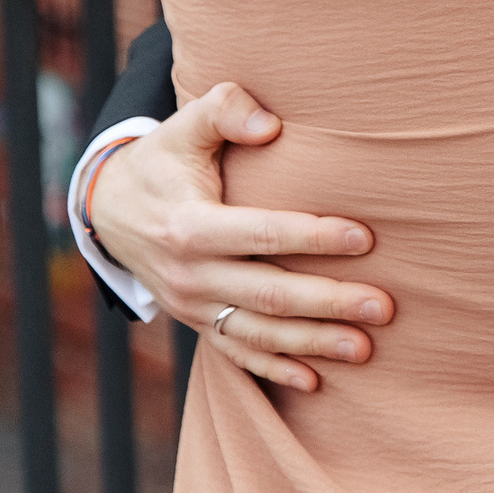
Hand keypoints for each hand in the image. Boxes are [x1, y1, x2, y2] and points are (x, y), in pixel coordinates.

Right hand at [87, 82, 394, 392]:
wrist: (109, 209)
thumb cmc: (163, 160)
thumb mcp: (183, 126)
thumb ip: (225, 110)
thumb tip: (270, 125)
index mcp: (190, 226)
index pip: (262, 234)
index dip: (314, 236)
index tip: (367, 238)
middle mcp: (190, 274)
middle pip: (269, 294)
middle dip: (329, 303)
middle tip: (385, 307)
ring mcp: (192, 305)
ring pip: (258, 333)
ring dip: (313, 343)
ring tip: (365, 348)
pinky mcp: (196, 321)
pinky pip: (236, 353)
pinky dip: (274, 370)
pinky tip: (316, 381)